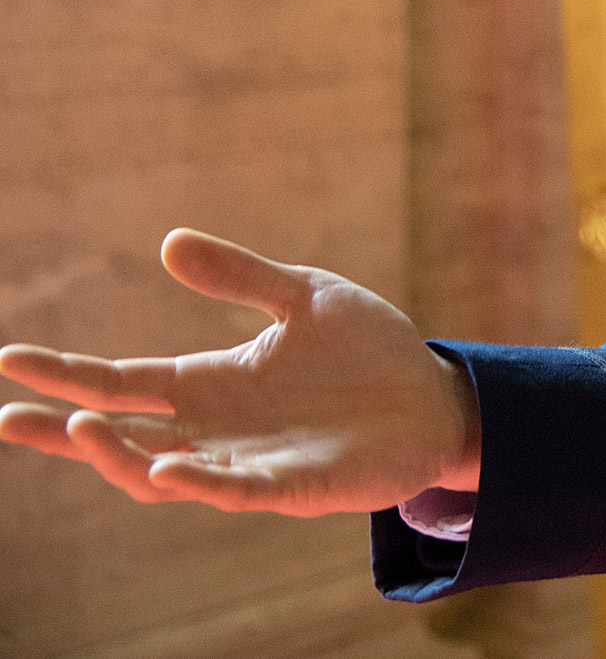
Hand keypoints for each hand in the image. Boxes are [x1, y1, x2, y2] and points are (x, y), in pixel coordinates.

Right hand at [0, 229, 479, 515]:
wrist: (434, 396)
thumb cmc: (369, 349)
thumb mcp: (304, 296)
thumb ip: (240, 276)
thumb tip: (169, 242)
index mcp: (211, 382)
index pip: (122, 382)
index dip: (68, 374)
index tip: (11, 360)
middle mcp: (216, 429)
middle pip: (122, 436)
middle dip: (65, 431)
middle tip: (10, 418)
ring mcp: (250, 462)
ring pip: (165, 473)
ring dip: (121, 456)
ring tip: (81, 427)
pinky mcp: (295, 487)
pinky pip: (239, 492)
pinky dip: (202, 483)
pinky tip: (168, 466)